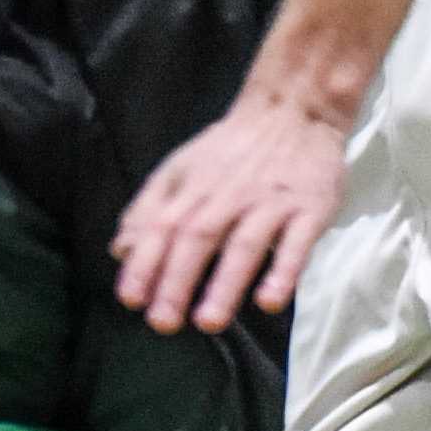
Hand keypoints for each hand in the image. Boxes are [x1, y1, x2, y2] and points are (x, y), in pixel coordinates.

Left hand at [111, 87, 346, 334]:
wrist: (296, 108)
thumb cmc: (233, 149)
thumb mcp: (183, 167)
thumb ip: (150, 208)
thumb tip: (121, 251)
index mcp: (195, 185)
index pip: (163, 225)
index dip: (145, 262)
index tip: (132, 299)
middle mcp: (229, 194)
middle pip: (199, 237)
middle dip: (178, 281)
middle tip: (163, 323)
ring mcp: (271, 202)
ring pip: (246, 243)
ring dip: (225, 284)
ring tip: (209, 322)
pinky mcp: (310, 209)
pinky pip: (297, 243)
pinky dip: (284, 272)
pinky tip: (270, 301)